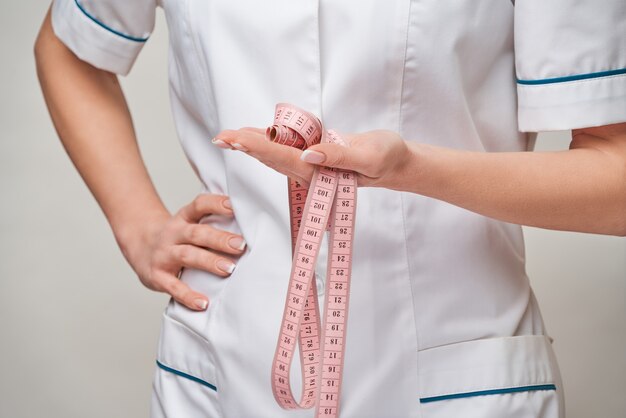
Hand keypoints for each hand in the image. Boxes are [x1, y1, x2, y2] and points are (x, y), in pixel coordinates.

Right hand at [121, 194, 246, 310]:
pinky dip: (188, 295)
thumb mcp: (188, 223)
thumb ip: (211, 224)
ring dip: (209, 262)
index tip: (233, 206)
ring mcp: (164, 255)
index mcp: (183, 219)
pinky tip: (203, 302)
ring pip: (188, 255)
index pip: (199, 206)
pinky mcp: (157, 276)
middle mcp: (173, 234)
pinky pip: (173, 287)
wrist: (138, 246)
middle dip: (220, 239)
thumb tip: (249, 227)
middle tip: (241, 245)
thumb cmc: (176, 237)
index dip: (215, 204)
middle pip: (197, 233)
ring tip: (229, 269)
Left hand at [212, 128, 412, 189]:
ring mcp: (311, 165)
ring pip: (275, 154)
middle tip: (220, 138)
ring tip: (228, 137)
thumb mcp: (370, 156)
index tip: (236, 139)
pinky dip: (268, 141)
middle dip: (245, 147)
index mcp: (321, 172)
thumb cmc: (387, 158)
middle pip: (272, 158)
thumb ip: (340, 156)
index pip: (283, 158)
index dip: (258, 147)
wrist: (395, 164)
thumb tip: (309, 154)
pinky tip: (254, 135)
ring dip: (252, 145)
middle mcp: (311, 171)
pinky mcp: (315, 155)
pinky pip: (286, 148)